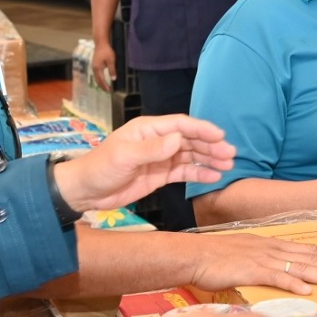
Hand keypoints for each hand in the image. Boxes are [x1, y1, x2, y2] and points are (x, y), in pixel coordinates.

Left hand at [54, 114, 235, 210]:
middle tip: (230, 154)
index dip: (201, 129)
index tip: (220, 136)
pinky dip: (199, 174)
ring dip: (209, 159)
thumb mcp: (124, 156)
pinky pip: (184, 173)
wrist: (85, 192)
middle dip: (211, 145)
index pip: (181, 125)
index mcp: (148, 129)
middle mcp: (157, 141)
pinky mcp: (160, 175)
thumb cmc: (100, 168)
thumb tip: (179, 139)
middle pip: (190, 140)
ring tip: (228, 165)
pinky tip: (213, 177)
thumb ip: (152, 149)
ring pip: (190, 156)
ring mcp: (160, 158)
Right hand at [90, 43, 116, 92]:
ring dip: (101, 83)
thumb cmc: (106, 51)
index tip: (110, 91)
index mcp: (98, 68)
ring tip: (106, 87)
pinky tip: (102, 80)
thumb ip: (112, 70)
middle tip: (108, 91)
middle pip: (98, 80)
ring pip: (96, 78)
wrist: (101, 43)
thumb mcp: (111, 60)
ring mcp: (93, 66)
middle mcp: (94, 69)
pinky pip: (96, 74)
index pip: (101, 80)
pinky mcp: (95, 64)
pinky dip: (99, 79)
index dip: (106, 86)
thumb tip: (113, 79)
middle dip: (102, 86)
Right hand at [185, 233, 316, 295]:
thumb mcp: (245, 256)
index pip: (306, 249)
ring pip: (300, 266)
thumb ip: (263, 263)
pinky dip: (294, 284)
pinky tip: (309, 291)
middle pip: (309, 256)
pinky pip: (277, 277)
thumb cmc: (214, 258)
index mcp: (270, 245)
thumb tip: (278, 273)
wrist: (193, 255)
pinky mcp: (251, 270)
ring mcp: (262, 258)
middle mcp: (271, 249)